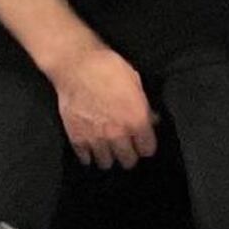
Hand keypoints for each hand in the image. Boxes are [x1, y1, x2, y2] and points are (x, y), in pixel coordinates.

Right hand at [49, 47, 158, 169]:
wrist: (78, 65)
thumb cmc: (109, 67)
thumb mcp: (135, 82)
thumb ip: (144, 107)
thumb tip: (152, 120)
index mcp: (136, 120)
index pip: (148, 150)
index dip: (146, 144)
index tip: (142, 140)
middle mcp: (117, 134)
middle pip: (128, 161)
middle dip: (129, 153)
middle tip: (125, 144)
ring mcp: (95, 139)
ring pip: (106, 164)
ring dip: (108, 156)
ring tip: (107, 146)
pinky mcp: (76, 138)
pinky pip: (85, 159)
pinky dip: (88, 155)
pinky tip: (90, 145)